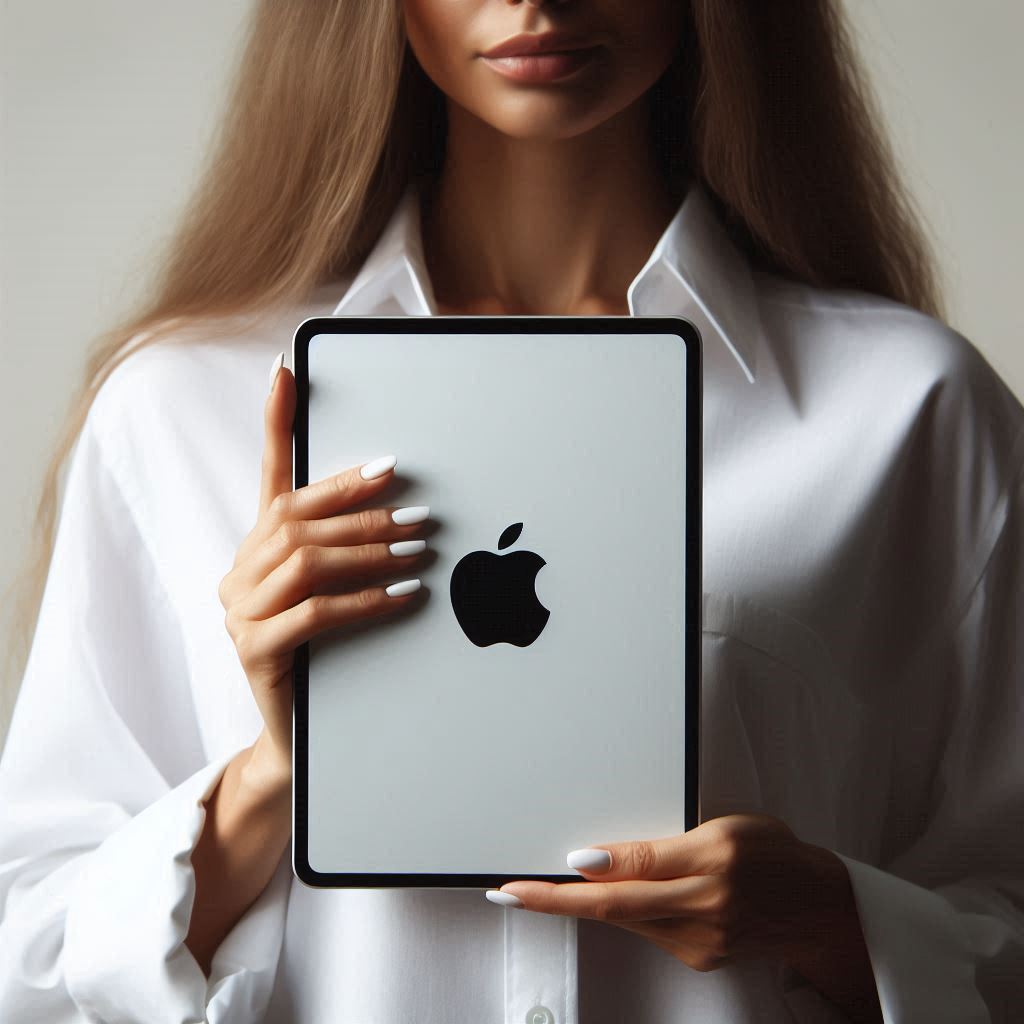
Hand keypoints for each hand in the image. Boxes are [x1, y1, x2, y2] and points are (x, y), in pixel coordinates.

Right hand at [217, 355, 430, 784]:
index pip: (270, 477)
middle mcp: (240, 572)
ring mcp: (240, 612)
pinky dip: (364, 599)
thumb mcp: (332, 590)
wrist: (296, 732)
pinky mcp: (255, 650)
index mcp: (256, 549)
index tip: (285, 371)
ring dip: (371, 551)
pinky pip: (315, 612)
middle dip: (362, 508)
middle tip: (419, 511)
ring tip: (420, 551)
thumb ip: (348, 547)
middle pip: (298, 519)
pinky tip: (403, 595)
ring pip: (308, 561)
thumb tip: (404, 505)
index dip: (275, 423)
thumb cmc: (322, 651)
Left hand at [488, 813, 881, 1020]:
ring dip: (582, 906)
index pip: (625, 871)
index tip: (525, 880)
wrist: (819, 907)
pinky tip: (610, 896)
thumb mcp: (724, 825)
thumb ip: (658, 845)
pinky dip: (621, 912)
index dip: (570, 880)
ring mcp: (702, 941)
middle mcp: (706, 905)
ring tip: (543, 888)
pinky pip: (647, 930)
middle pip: (613, 908)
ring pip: (626, 920)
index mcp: (712, 859)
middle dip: (554, 902)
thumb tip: (596, 859)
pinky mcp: (700, 957)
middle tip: (509, 895)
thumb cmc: (773, 852)